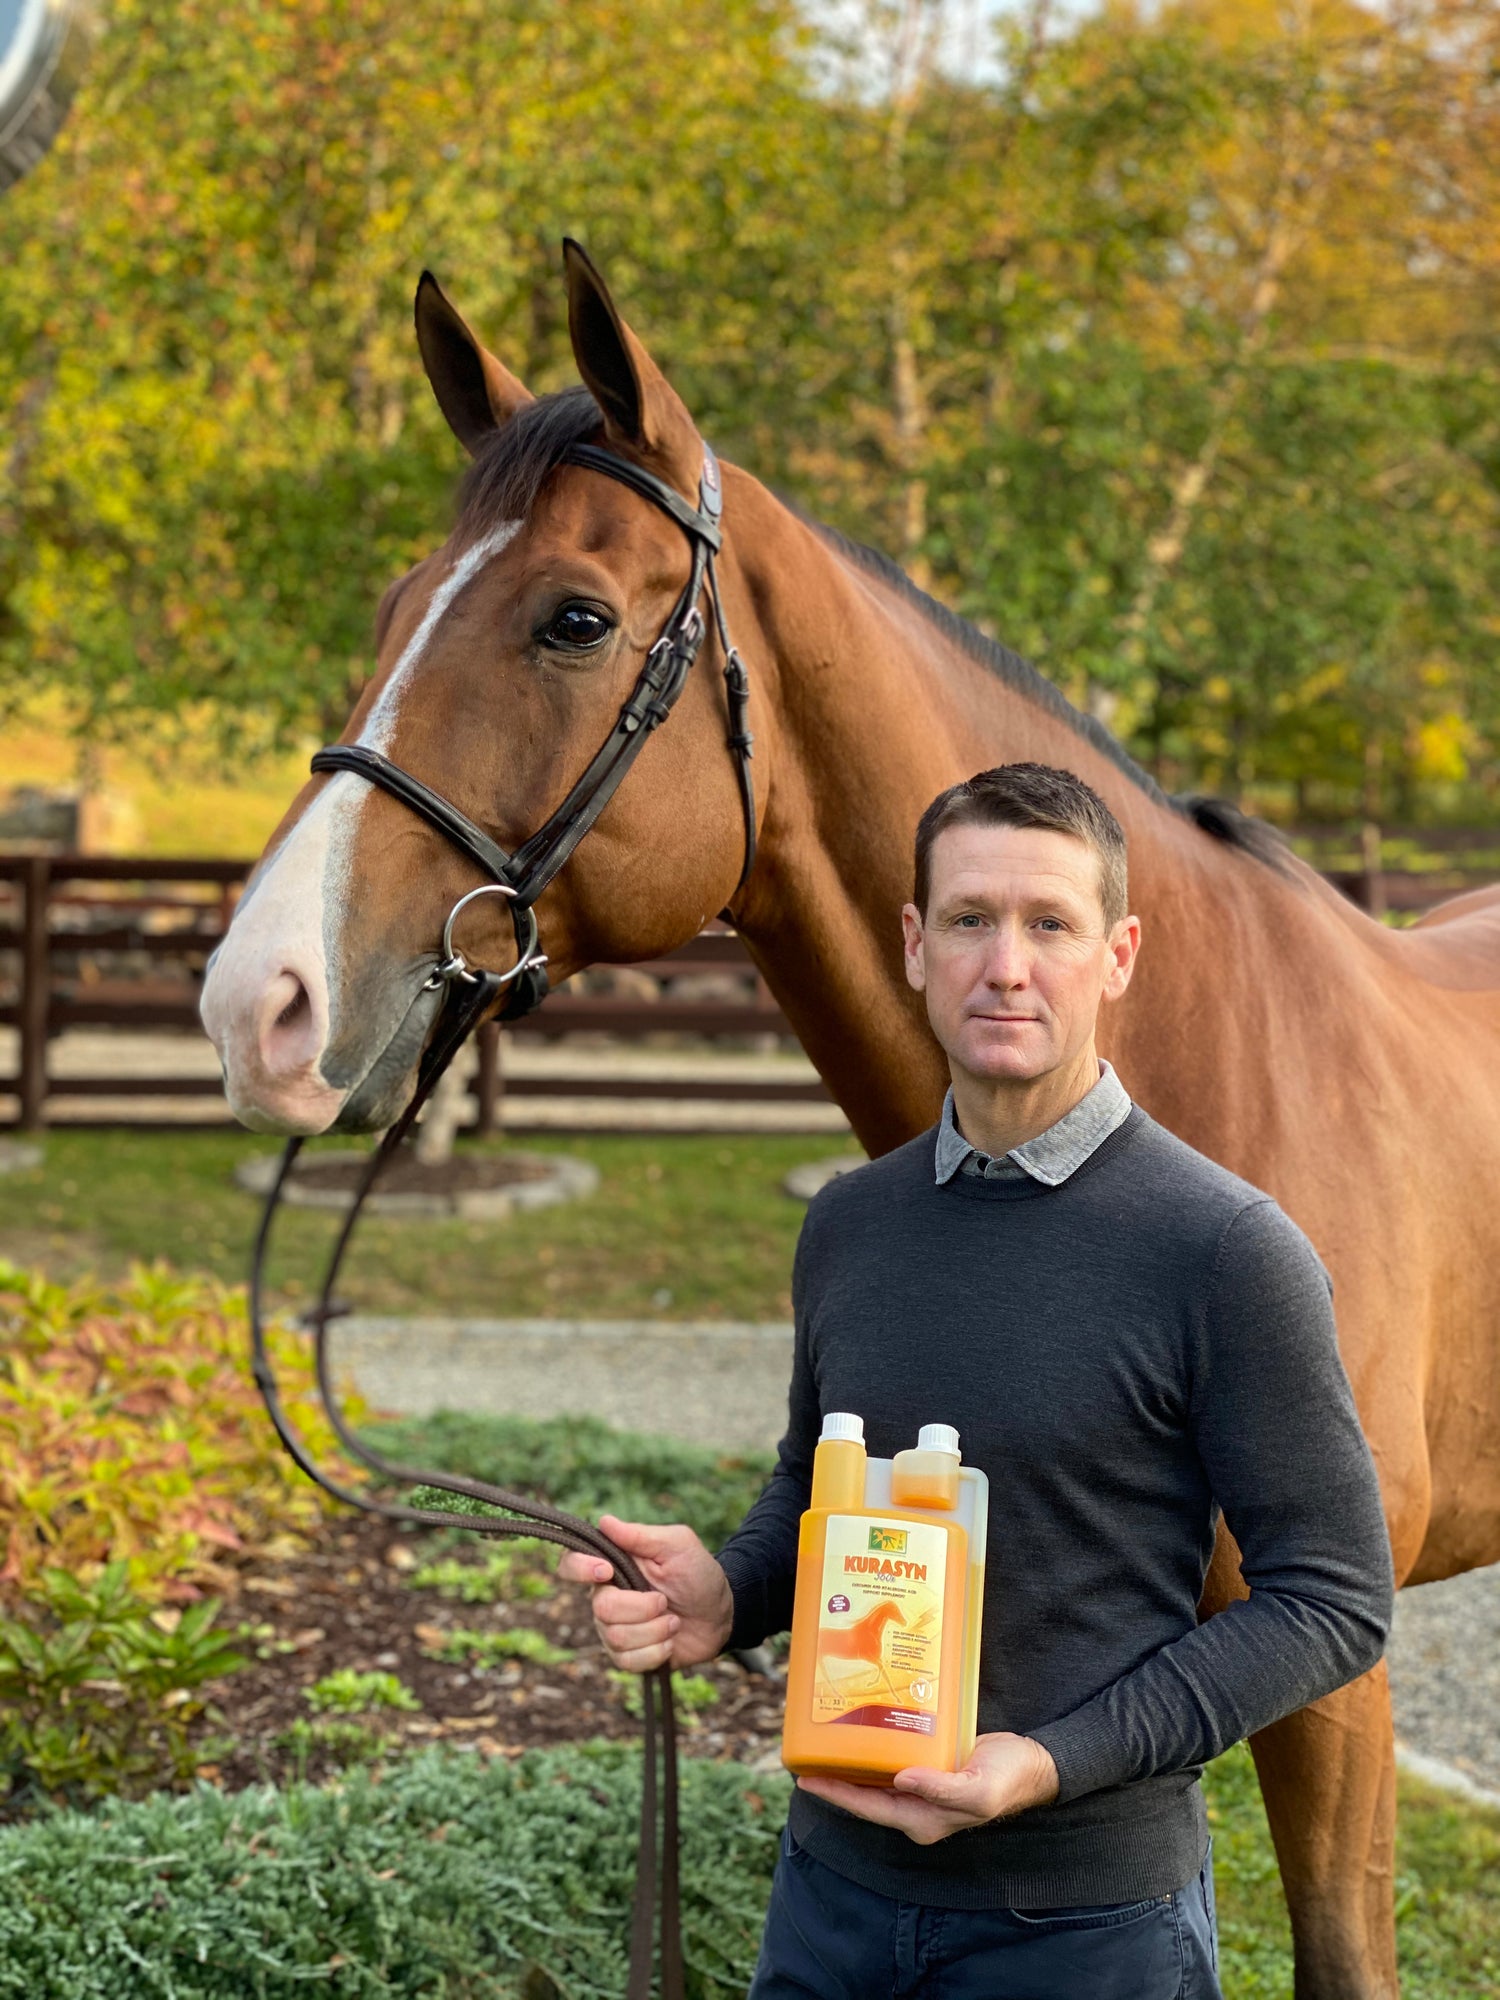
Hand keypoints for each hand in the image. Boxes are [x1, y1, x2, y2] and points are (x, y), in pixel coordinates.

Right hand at [556, 1515, 734, 1672]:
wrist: (721, 1616)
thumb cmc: (699, 1574)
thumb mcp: (678, 1546)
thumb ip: (642, 1535)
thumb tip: (604, 1521)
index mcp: (614, 1566)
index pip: (572, 1565)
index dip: (580, 1569)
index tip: (607, 1571)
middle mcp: (607, 1597)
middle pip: (601, 1608)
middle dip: (641, 1608)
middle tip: (665, 1601)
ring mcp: (614, 1629)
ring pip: (615, 1636)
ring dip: (654, 1630)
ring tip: (673, 1621)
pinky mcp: (626, 1656)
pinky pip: (626, 1661)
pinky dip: (655, 1652)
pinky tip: (669, 1642)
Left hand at [796, 1733, 1059, 1845]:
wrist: (1033, 1765)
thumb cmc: (1008, 1780)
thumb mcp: (980, 1790)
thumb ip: (943, 1790)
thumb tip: (901, 1781)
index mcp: (923, 1819)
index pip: (868, 1808)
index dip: (835, 1793)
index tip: (803, 1777)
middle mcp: (916, 1808)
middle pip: (864, 1795)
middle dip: (834, 1778)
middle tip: (802, 1755)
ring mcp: (922, 1790)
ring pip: (875, 1779)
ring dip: (850, 1763)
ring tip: (822, 1742)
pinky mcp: (930, 1769)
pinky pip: (893, 1762)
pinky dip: (874, 1750)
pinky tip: (862, 1730)